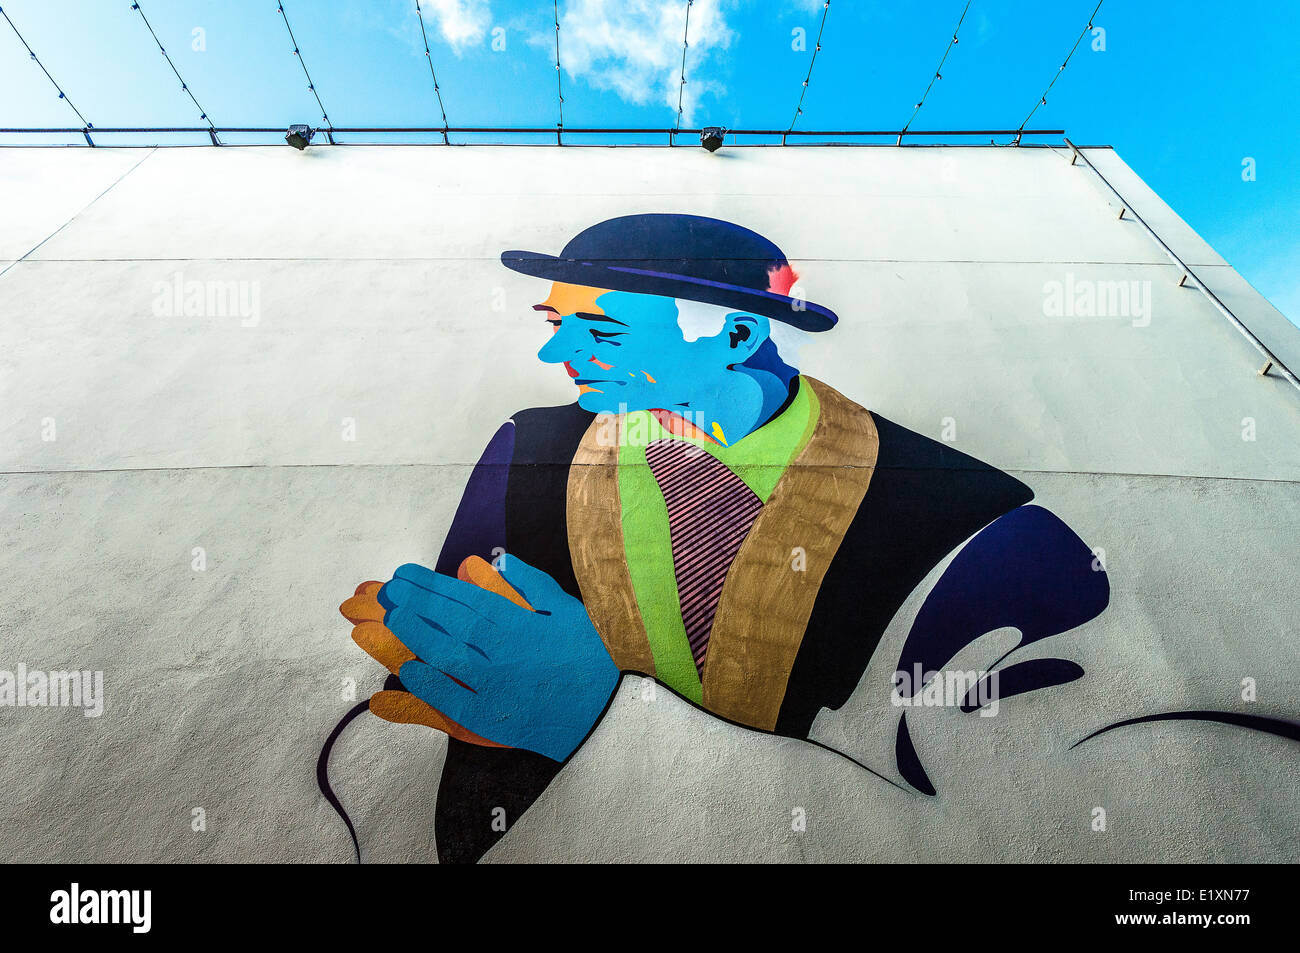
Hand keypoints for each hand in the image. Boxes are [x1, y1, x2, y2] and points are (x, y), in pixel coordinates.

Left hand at [342, 555, 618, 761]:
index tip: (405, 575)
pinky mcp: (492, 719)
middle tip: (387, 591)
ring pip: (447, 655)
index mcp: (521, 623)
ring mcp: (496, 686)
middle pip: (450, 622)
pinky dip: (429, 685)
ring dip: (415, 636)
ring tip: (390, 620)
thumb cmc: (590, 658)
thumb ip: (532, 585)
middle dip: (415, 603)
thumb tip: (501, 561)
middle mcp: (504, 651)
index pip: (466, 598)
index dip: (431, 585)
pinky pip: (453, 700)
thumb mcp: (567, 611)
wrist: (607, 713)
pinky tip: (407, 670)